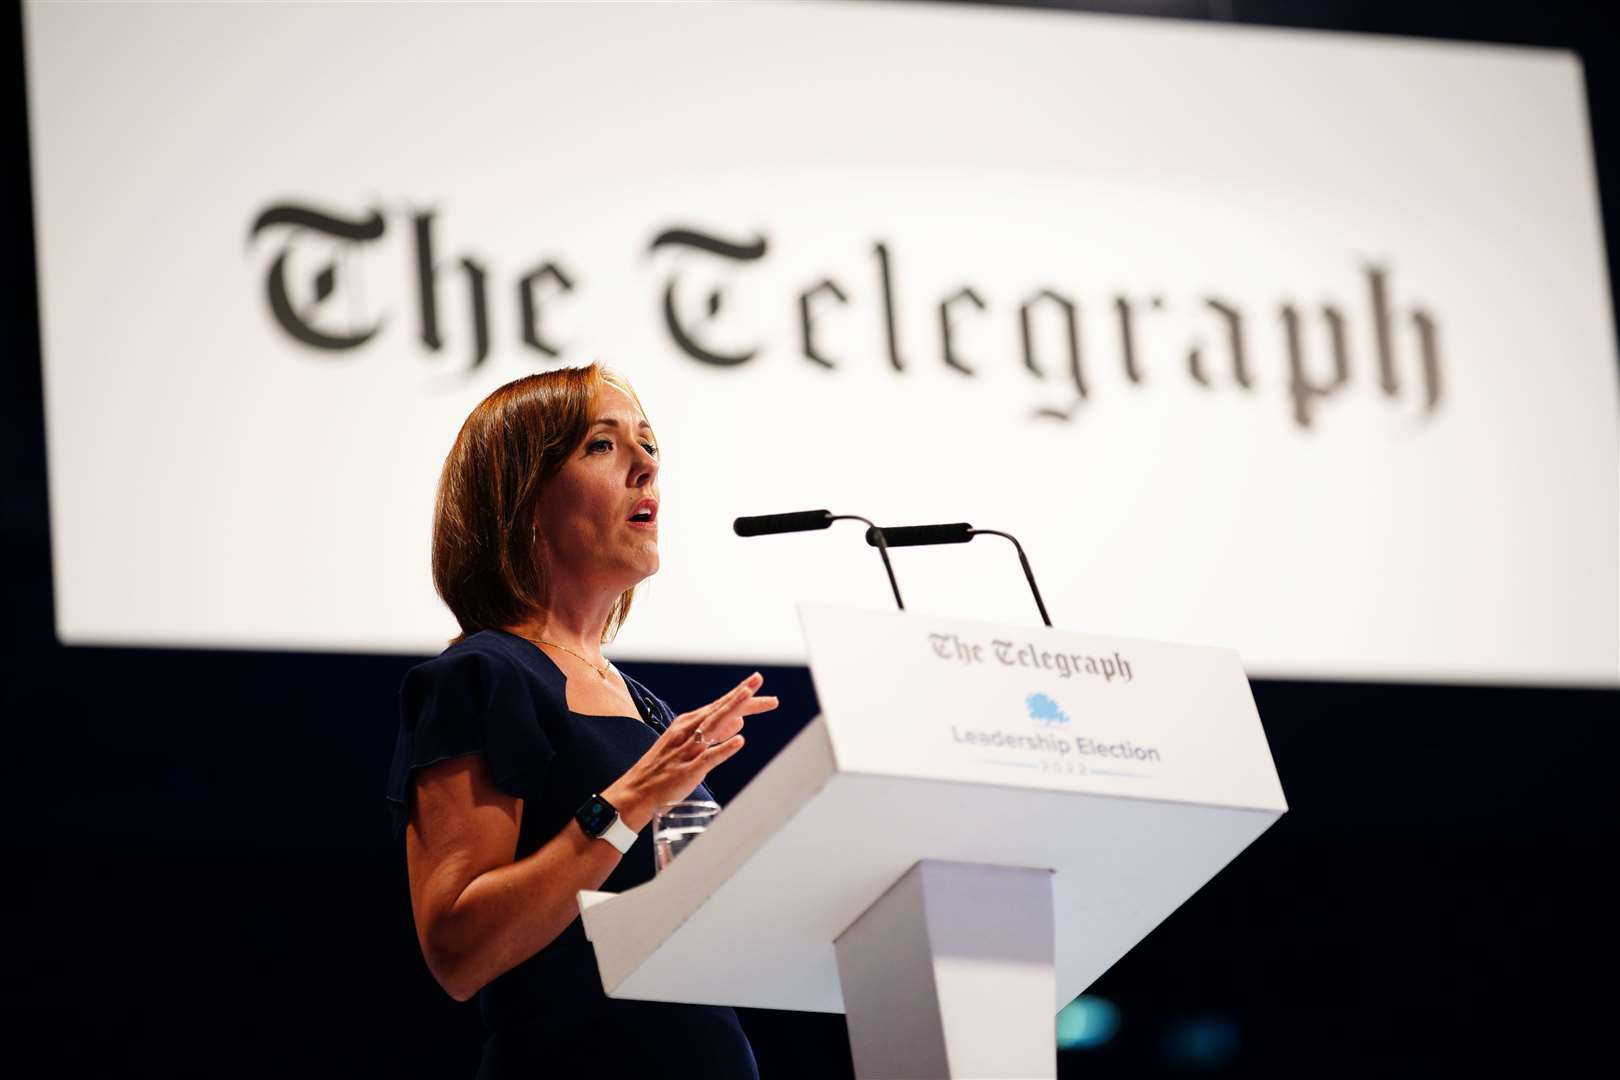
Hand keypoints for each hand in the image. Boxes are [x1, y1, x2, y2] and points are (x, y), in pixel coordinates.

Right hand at [607, 673, 778, 824]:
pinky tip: (740, 740)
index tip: (757, 681)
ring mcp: (686, 751)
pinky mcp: (687, 771)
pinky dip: (724, 749)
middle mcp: (687, 732)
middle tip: (758, 679)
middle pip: (718, 710)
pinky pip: (708, 759)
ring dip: (730, 710)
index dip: (739, 694)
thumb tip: (740, 721)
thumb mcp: (690, 747)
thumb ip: (715, 735)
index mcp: (687, 724)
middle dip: (740, 695)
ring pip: (712, 726)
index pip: (719, 705)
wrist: (634, 794)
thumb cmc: (662, 771)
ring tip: (748, 696)